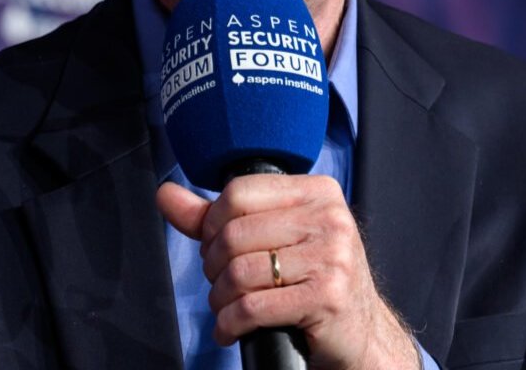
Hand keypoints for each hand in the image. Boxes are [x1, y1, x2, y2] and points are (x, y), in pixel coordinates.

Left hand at [157, 174, 417, 369]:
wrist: (359, 333)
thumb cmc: (312, 281)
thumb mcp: (273, 239)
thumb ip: (218, 217)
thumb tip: (166, 195)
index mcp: (317, 192)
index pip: (239, 192)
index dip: (212, 224)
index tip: (215, 248)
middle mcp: (330, 218)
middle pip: (234, 234)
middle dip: (213, 267)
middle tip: (220, 284)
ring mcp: (333, 257)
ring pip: (240, 272)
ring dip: (219, 299)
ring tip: (225, 309)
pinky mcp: (328, 297)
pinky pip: (253, 307)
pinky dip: (231, 323)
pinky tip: (231, 329)